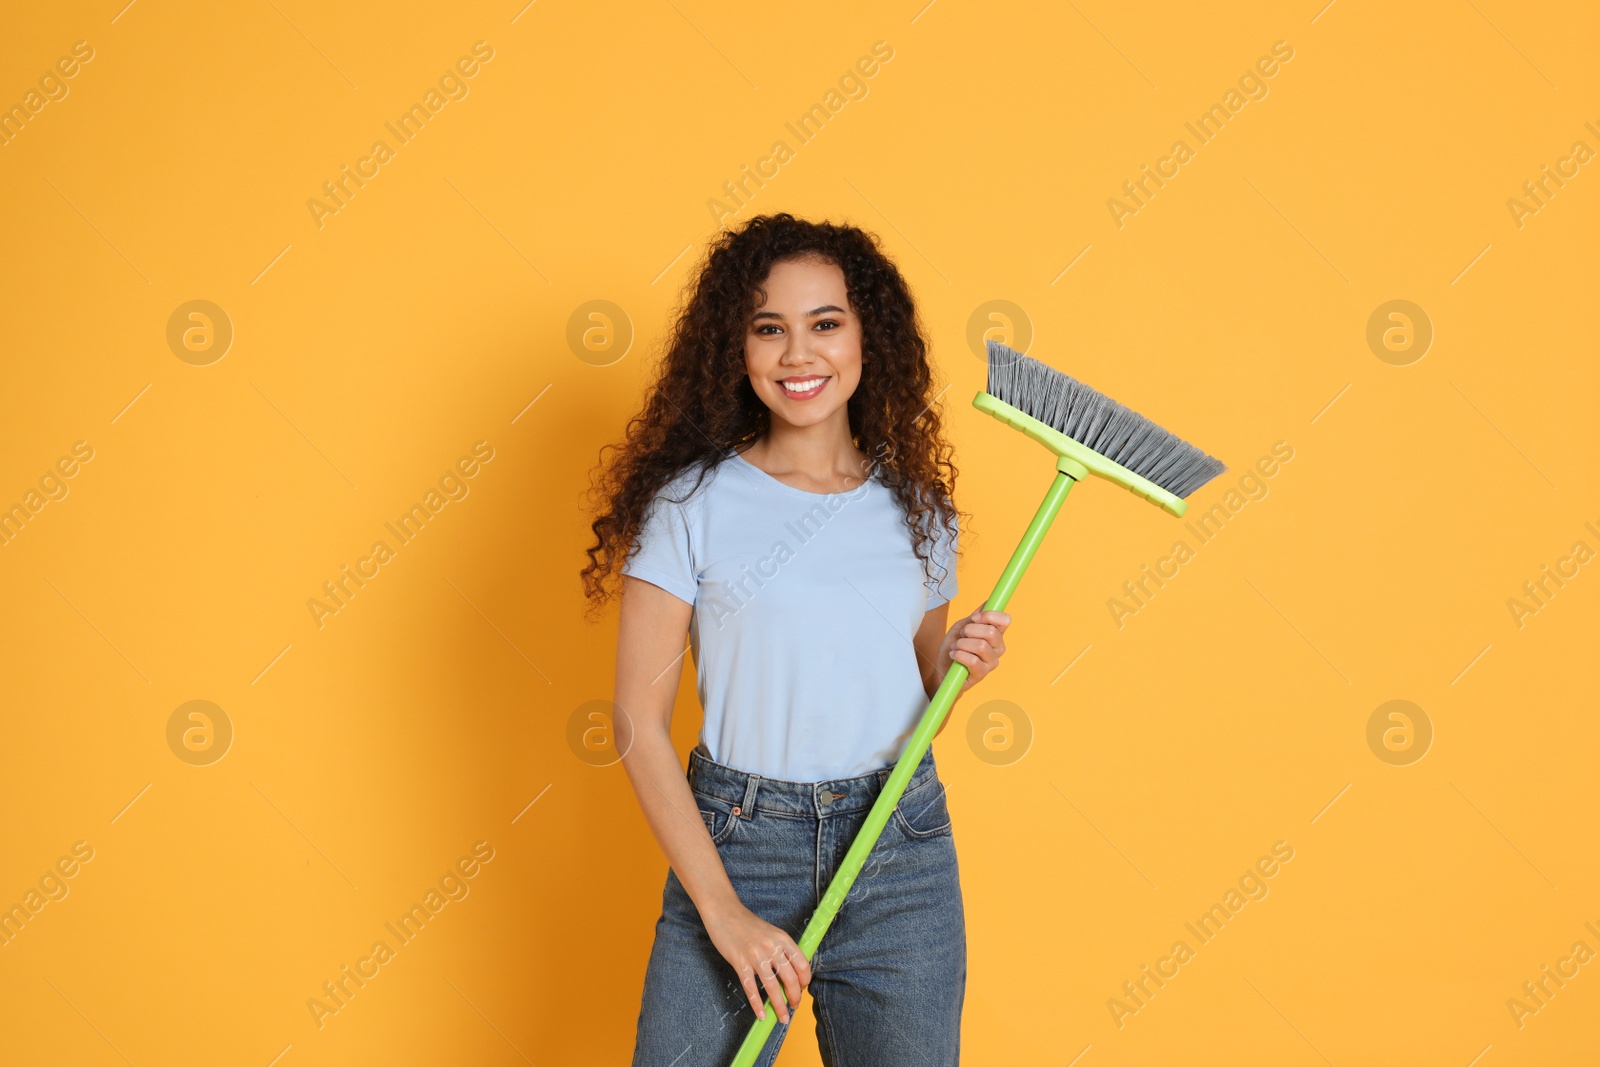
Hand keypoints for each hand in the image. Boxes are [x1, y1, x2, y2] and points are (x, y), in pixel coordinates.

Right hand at [703, 902, 810, 1023]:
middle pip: (790, 978)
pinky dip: (757, 1004)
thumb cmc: (748, 924)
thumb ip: (781, 949)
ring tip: (783, 1017)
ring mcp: (755, 956)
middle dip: (795, 997)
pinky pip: (750, 988)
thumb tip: (790, 973)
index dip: (805, 980)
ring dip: (779, 1006)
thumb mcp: (771, 932)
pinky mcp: (739, 962)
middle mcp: (772, 947)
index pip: (802, 964)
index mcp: (782, 938)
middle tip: (794, 1006)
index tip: (803, 988)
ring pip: (772, 987)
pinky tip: (761, 1014)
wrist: (725, 912)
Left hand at [940, 608, 1009, 692]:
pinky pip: (973, 661)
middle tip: (961, 635)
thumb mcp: (961, 627)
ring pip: (981, 646)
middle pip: (991, 632)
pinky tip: (954, 656)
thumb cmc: (954, 648)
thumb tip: (987, 603)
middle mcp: (998, 648)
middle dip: (970, 631)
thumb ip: (974, 617)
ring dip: (962, 644)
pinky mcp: (982, 674)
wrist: (942, 668)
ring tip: (955, 647)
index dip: (989, 616)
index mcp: (996, 634)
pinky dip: (959, 655)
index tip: (974, 618)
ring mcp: (992, 662)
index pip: (1005, 620)